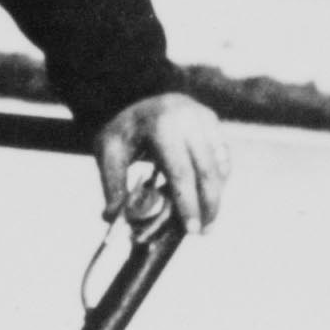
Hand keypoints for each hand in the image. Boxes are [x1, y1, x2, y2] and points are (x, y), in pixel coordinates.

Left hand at [94, 93, 230, 234]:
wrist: (137, 98)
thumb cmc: (122, 130)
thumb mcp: (108, 153)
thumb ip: (113, 185)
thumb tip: (112, 218)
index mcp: (163, 127)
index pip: (181, 173)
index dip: (187, 204)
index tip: (190, 230)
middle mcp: (191, 121)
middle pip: (208, 172)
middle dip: (208, 205)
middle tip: (203, 232)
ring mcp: (206, 120)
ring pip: (220, 165)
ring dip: (216, 196)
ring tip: (207, 222)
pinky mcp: (214, 124)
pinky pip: (222, 158)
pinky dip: (217, 181)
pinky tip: (208, 200)